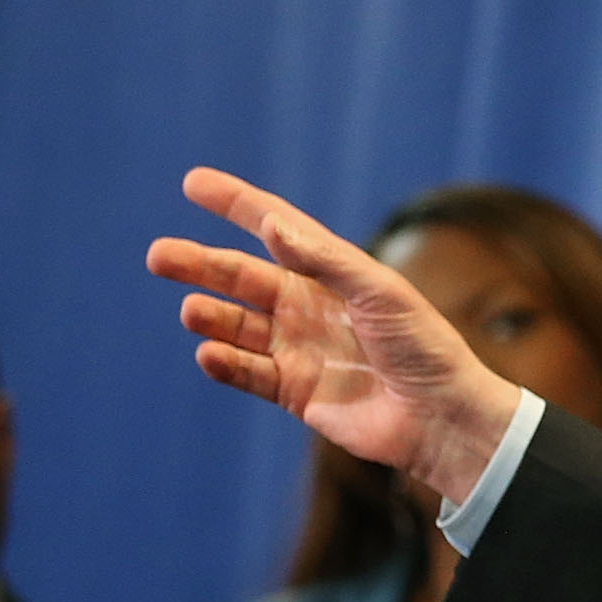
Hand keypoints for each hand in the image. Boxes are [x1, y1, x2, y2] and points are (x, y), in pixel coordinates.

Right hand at [147, 168, 520, 501]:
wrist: (442, 418)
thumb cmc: (423, 346)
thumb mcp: (379, 293)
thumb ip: (324, 260)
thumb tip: (272, 226)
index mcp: (332, 274)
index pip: (276, 228)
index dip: (237, 204)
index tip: (193, 183)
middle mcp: (308, 307)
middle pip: (241, 277)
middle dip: (200, 264)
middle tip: (159, 255)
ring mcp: (298, 349)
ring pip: (236, 325)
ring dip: (210, 315)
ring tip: (192, 310)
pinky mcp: (294, 392)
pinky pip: (247, 372)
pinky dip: (224, 362)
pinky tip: (208, 353)